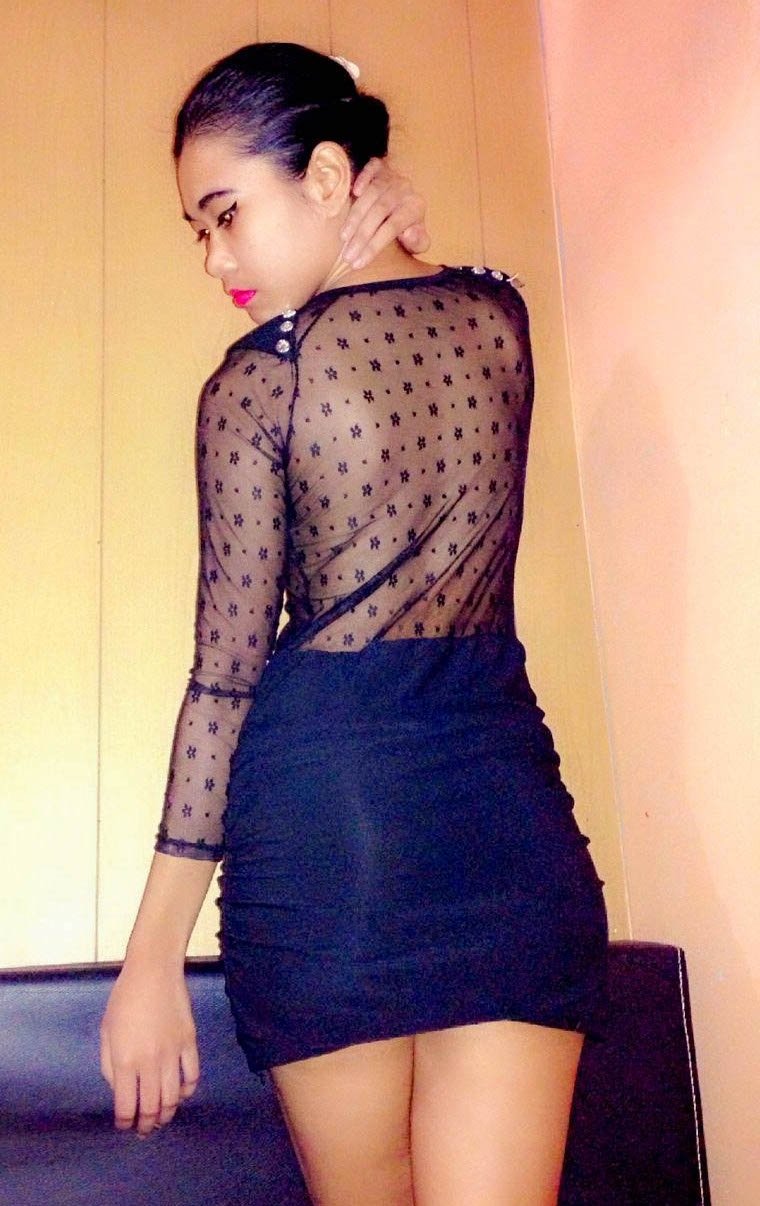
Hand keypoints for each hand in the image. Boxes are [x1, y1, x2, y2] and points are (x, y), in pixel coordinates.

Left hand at [100, 960, 199, 1137]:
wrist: (153, 972)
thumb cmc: (123, 1000)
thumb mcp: (106, 1033)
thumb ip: (109, 1066)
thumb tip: (120, 1089)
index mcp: (125, 1061)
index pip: (127, 1106)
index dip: (126, 1122)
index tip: (125, 1126)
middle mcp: (150, 1062)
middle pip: (152, 1106)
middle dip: (147, 1124)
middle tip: (145, 1129)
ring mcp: (173, 1053)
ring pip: (174, 1097)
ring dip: (168, 1113)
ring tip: (162, 1118)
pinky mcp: (190, 1042)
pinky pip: (193, 1075)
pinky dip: (188, 1090)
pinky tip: (182, 1094)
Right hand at [340, 158, 430, 268]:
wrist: (405, 197)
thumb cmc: (407, 226)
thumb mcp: (416, 239)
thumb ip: (417, 242)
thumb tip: (408, 234)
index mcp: (415, 208)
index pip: (392, 227)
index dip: (374, 245)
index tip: (358, 263)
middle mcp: (405, 189)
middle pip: (380, 211)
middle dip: (361, 235)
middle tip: (346, 255)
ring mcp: (392, 175)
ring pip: (372, 193)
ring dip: (355, 215)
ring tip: (343, 237)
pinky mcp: (381, 165)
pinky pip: (372, 168)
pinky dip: (363, 178)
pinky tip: (354, 192)